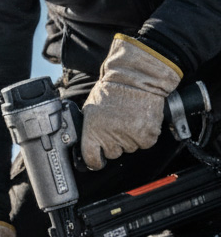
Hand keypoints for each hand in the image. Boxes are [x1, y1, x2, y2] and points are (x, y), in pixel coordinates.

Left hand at [81, 34, 181, 170]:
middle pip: (113, 154)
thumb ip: (89, 129)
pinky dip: (144, 135)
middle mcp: (111, 137)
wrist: (136, 75)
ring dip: (130, 138)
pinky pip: (144, 143)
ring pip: (129, 148)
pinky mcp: (147, 134)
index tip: (98, 160)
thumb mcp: (90, 109)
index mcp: (93, 132)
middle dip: (115, 143)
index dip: (95, 161)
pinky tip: (141, 120)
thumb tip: (89, 144)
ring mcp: (130, 136)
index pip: (91, 159)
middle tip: (118, 124)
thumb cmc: (112, 89)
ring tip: (130, 118)